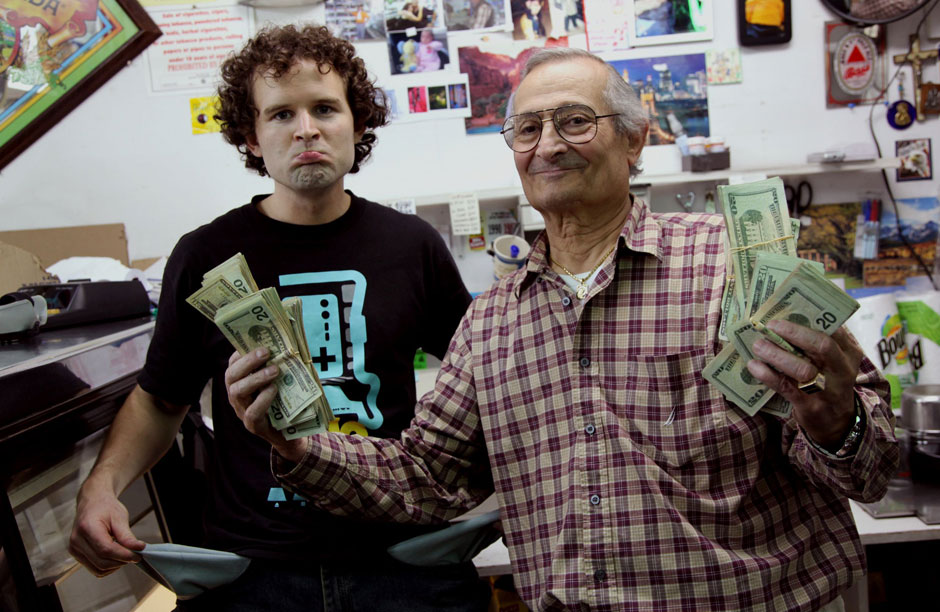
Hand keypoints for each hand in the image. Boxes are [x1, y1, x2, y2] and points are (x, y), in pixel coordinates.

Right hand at [69, 479, 144, 575]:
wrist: (92, 503)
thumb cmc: (105, 508)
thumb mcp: (119, 517)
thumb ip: (127, 536)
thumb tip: (138, 549)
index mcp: (87, 527)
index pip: (106, 549)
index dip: (124, 555)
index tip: (138, 555)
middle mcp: (77, 541)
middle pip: (102, 562)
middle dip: (121, 561)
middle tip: (135, 555)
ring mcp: (75, 549)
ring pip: (98, 569)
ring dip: (115, 566)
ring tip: (125, 554)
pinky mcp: (77, 555)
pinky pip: (94, 569)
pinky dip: (108, 567)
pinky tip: (116, 557)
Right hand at [225, 349, 308, 461]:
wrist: (290, 434)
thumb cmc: (285, 403)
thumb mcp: (281, 382)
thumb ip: (280, 367)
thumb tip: (289, 345)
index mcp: (241, 383)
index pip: (233, 364)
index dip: (241, 352)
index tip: (257, 342)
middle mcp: (237, 396)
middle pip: (231, 376)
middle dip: (247, 362)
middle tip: (266, 352)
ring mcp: (242, 411)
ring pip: (237, 392)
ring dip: (255, 378)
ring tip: (274, 370)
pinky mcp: (253, 426)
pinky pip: (251, 412)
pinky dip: (262, 399)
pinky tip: (273, 390)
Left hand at [745, 320, 861, 448]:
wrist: (837, 423)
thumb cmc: (828, 380)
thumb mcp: (833, 361)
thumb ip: (818, 341)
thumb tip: (785, 314)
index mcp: (849, 352)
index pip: (834, 327)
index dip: (809, 316)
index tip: (785, 306)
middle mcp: (842, 370)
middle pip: (822, 345)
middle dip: (794, 332)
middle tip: (771, 325)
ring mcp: (828, 390)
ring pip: (803, 368)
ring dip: (777, 354)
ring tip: (758, 344)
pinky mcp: (811, 406)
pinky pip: (787, 388)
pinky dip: (768, 375)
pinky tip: (754, 365)